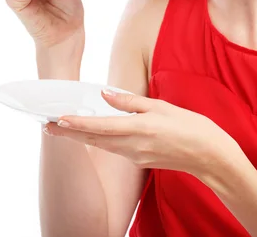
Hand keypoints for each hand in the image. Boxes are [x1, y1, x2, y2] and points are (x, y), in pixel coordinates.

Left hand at [43, 90, 239, 178]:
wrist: (209, 156)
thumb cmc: (191, 126)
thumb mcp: (162, 107)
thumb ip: (132, 102)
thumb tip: (106, 94)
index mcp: (140, 129)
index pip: (100, 126)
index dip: (76, 124)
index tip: (56, 119)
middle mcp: (133, 146)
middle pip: (94, 139)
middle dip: (70, 133)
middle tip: (47, 125)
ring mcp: (136, 157)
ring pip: (102, 146)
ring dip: (82, 137)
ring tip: (64, 128)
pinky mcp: (141, 161)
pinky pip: (115, 149)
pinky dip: (100, 141)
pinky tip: (95, 133)